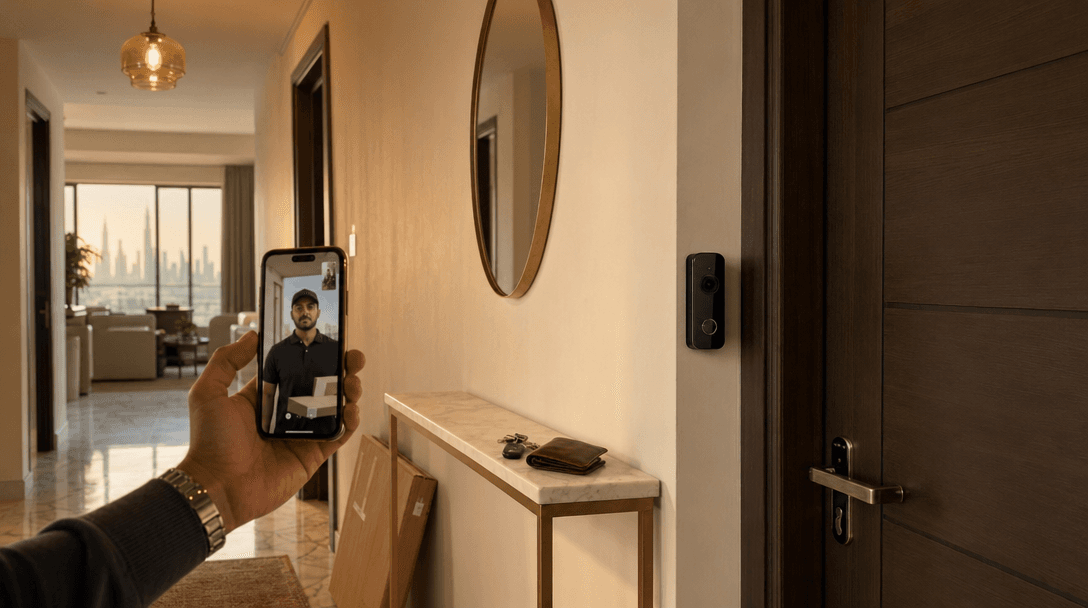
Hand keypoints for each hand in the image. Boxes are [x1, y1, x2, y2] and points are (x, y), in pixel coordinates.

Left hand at [176, 331, 364, 532]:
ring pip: (335, 408)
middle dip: (341, 370)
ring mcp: (301, 434)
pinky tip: (351, 410)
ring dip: (349, 393)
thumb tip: (251, 335)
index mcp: (265, 398)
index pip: (296, 370)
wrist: (217, 486)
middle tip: (353, 358)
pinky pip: (338, 435)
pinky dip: (350, 422)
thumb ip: (226, 360)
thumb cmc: (208, 442)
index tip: (328, 340)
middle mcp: (286, 414)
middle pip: (322, 386)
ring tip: (352, 383)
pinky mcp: (312, 455)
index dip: (313, 356)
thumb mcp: (208, 393)